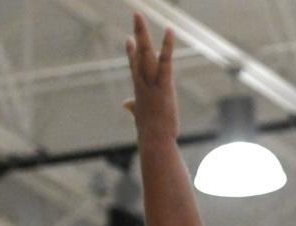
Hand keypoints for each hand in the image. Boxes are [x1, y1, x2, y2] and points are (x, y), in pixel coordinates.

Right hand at [124, 13, 178, 141]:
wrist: (154, 140)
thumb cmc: (150, 132)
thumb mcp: (140, 117)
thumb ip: (133, 108)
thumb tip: (125, 104)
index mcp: (140, 89)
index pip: (134, 66)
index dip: (131, 52)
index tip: (129, 39)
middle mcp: (143, 82)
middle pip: (138, 53)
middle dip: (138, 33)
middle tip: (136, 15)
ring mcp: (151, 83)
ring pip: (146, 54)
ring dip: (142, 33)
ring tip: (138, 15)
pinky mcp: (163, 85)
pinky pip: (165, 61)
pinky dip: (166, 46)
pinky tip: (169, 31)